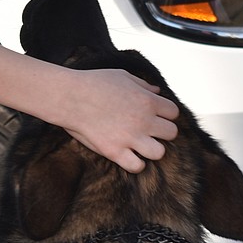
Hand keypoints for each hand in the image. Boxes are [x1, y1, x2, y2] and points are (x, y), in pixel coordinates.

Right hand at [61, 69, 178, 172]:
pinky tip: (127, 155)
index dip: (165, 115)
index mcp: (148, 100)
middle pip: (171, 133)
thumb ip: (143, 85)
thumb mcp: (122, 75)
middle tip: (147, 131)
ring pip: (159, 152)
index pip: (173, 113)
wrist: (69, 96)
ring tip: (139, 145)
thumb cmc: (94, 83)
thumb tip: (157, 90)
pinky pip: (137, 167)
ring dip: (151, 149)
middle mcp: (143, 120)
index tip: (154, 116)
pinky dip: (134, 163)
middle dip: (161, 132)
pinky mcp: (115, 152)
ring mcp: (130, 138)